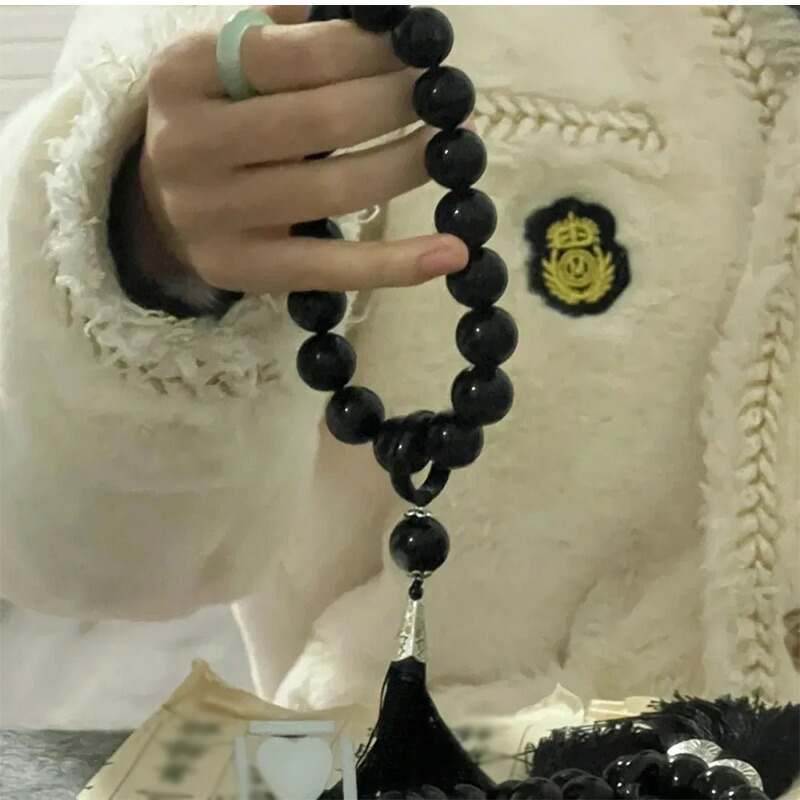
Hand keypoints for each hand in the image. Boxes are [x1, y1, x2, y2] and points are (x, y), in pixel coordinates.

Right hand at [135, 5, 468, 295]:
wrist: (163, 203)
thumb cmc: (216, 120)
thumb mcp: (225, 62)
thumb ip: (288, 36)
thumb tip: (379, 20)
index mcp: (183, 75)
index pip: (288, 54)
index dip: (365, 49)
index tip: (417, 48)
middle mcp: (190, 147)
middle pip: (321, 121)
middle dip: (397, 103)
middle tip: (445, 98)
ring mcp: (213, 217)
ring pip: (335, 190)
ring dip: (409, 165)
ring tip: (452, 148)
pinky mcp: (242, 271)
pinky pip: (332, 269)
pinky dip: (398, 264)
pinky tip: (453, 253)